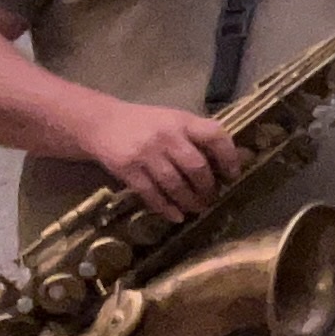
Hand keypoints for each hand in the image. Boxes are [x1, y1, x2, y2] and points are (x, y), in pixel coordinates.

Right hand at [75, 97, 243, 220]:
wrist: (101, 123)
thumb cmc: (145, 123)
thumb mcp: (172, 120)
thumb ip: (195, 136)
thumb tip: (225, 161)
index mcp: (182, 121)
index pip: (214, 135)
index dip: (229, 156)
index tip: (233, 174)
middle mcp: (166, 136)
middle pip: (196, 166)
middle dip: (207, 187)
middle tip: (212, 198)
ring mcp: (146, 153)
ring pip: (175, 184)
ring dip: (189, 200)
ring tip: (196, 208)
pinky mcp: (128, 170)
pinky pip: (151, 194)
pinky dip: (166, 208)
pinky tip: (176, 215)